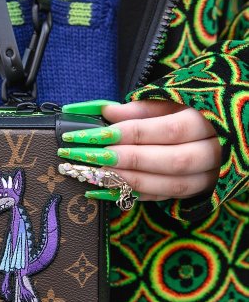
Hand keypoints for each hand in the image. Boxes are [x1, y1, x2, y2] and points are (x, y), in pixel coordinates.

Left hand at [58, 100, 221, 201]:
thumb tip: (107, 112)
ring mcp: (204, 177)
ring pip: (167, 185)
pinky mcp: (191, 194)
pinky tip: (100, 191)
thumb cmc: (187, 115)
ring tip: (91, 173)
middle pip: (169, 161)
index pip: (165, 129)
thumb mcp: (170, 103)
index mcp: (206, 122)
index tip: (91, 134)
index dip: (128, 133)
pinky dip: (131, 195)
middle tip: (86, 156)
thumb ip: (141, 108)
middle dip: (124, 160)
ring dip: (126, 180)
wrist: (216, 138)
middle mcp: (210, 153)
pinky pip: (160, 199)